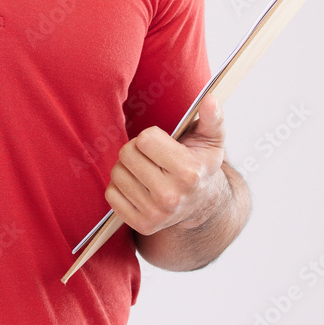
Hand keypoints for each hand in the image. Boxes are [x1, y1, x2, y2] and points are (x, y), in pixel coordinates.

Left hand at [105, 95, 226, 236]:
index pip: (144, 140)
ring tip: (145, 171)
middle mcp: (171, 197)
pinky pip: (111, 194)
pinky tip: (138, 187)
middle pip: (127, 154)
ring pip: (117, 173)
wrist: (202, 204)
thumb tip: (211, 99)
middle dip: (136, 150)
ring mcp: (155, 214)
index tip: (163, 144)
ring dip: (127, 168)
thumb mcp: (211, 140)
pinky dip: (120, 187)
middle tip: (151, 157)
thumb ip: (212, 118)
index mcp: (188, 173)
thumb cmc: (201, 165)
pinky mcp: (141, 225)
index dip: (150, 137)